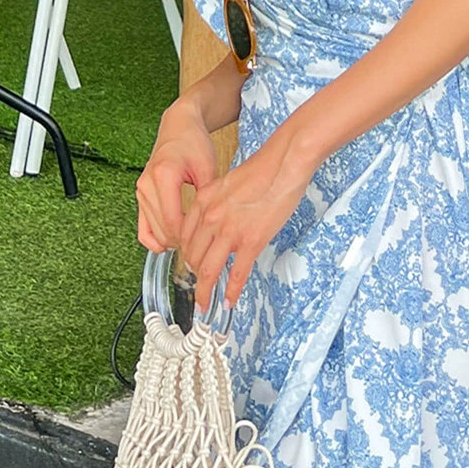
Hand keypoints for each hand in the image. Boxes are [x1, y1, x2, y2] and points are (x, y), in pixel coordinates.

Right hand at [136, 98, 217, 251]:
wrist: (178, 128)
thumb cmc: (194, 143)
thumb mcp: (208, 168)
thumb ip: (207, 198)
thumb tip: (211, 228)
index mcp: (164, 175)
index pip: (173, 221)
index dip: (189, 237)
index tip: (205, 240)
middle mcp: (147, 184)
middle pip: (162, 229)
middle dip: (182, 241)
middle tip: (201, 243)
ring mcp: (141, 191)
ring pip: (152, 231)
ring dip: (170, 241)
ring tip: (191, 241)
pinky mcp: (140, 196)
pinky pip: (142, 228)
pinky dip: (154, 239)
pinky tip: (171, 243)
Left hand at [178, 129, 314, 310]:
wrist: (283, 163)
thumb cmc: (262, 170)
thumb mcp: (227, 184)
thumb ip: (217, 204)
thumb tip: (218, 223)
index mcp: (202, 201)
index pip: (185, 237)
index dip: (187, 256)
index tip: (191, 266)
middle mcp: (210, 217)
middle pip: (193, 257)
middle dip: (194, 276)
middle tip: (198, 288)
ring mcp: (229, 231)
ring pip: (209, 270)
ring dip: (204, 292)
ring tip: (204, 304)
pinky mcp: (251, 241)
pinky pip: (237, 273)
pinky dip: (231, 291)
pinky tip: (229, 301)